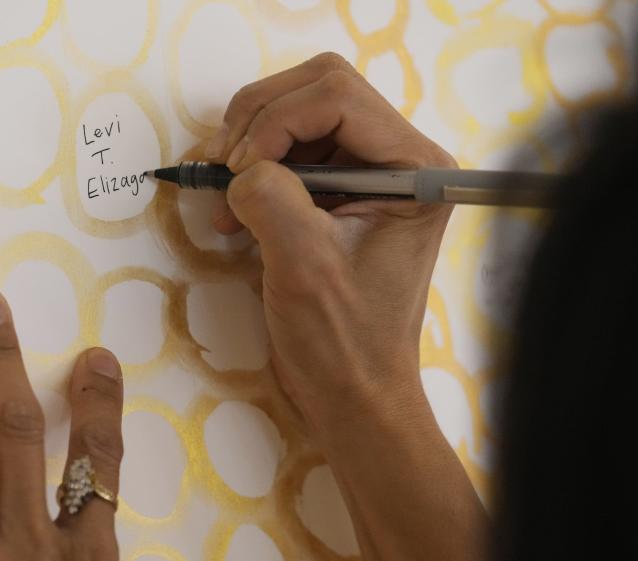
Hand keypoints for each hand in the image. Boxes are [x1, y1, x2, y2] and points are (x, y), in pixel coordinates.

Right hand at [205, 52, 456, 443]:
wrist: (352, 393)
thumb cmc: (344, 342)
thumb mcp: (305, 266)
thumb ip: (272, 197)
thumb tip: (239, 168)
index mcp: (414, 169)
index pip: (338, 95)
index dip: (276, 120)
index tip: (240, 172)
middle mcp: (396, 160)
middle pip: (317, 90)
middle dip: (259, 121)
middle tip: (223, 168)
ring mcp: (366, 176)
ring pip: (296, 116)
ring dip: (249, 147)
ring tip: (224, 199)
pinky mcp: (337, 196)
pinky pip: (287, 153)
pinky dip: (251, 171)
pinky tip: (233, 211)